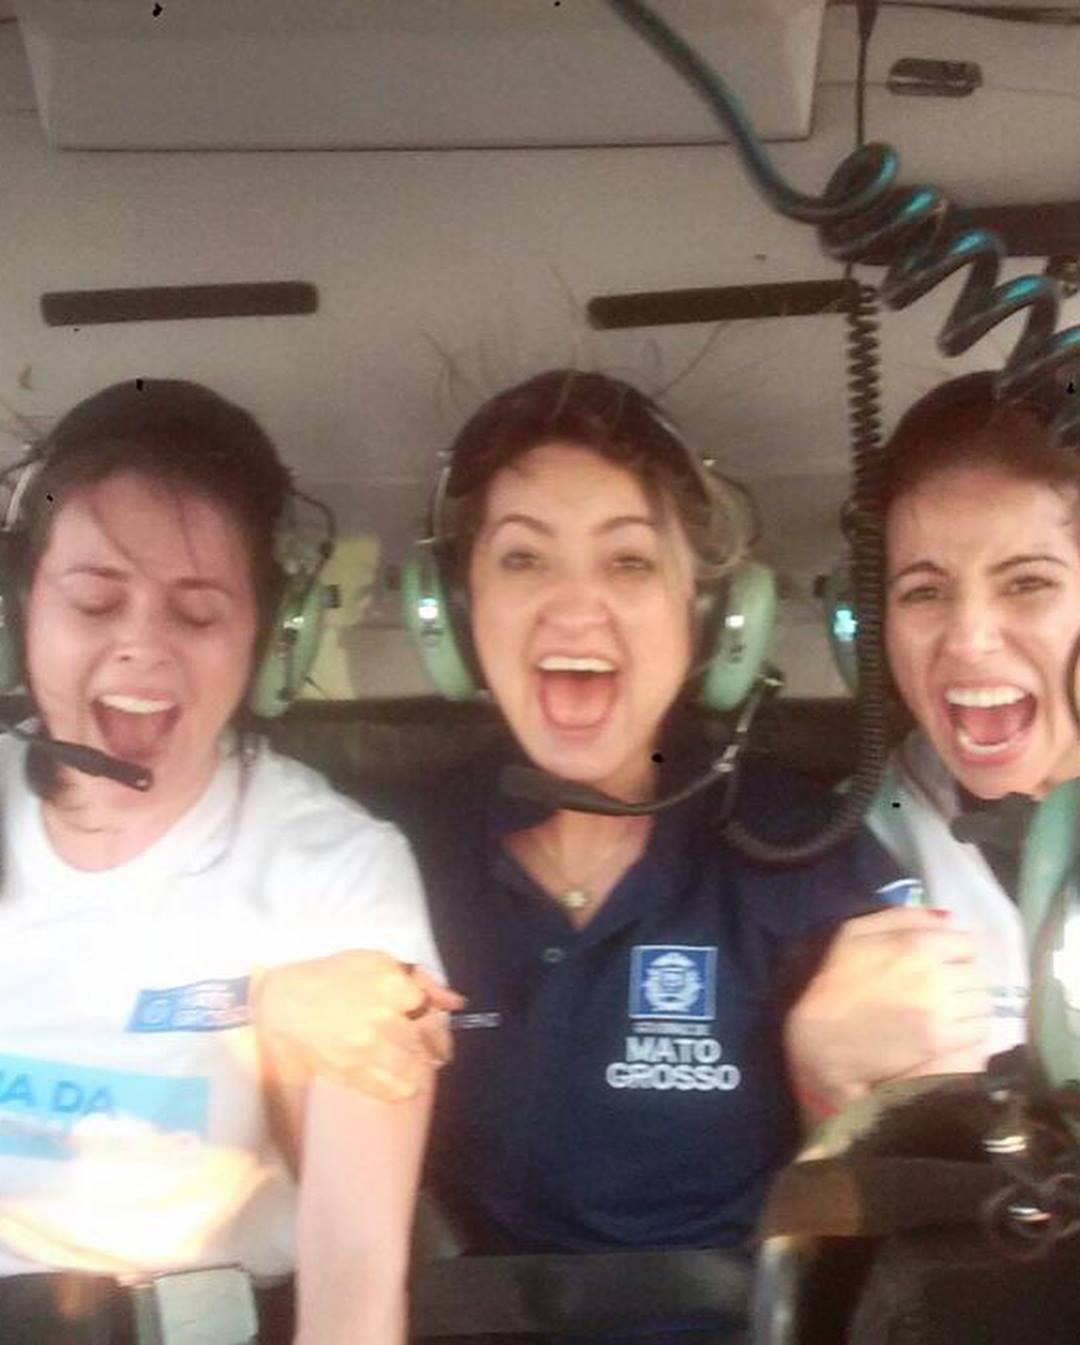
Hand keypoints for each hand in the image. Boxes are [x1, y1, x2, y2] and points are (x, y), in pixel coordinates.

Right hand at [253, 951, 464, 1101]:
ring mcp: (364, 1046)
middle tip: (431, 1054)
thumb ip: (421, 980)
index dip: (441, 1031)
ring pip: (412, 1070)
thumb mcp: (377, 962)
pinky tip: (396, 1081)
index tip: (439, 1038)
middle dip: (433, 1051)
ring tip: (411, 1066)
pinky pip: (390, 1090)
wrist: (284, 1000)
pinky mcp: (349, 1070)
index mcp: (390, 983)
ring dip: (417, 1070)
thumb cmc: (333, 975)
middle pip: (424, 1043)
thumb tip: (455, 1002)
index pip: (432, 1015)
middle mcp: (381, 1015)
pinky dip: (401, 1089)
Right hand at [785, 908, 992, 1118]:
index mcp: (917, 945)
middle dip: (964, 978)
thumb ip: (903, 917)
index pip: (967, 944)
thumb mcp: (855, 932)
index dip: (956, 951)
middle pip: (977, 974)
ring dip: (970, 1004)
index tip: (943, 961)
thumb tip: (948, 919)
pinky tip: (950, 1028)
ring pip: (982, 1003)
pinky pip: (977, 1031)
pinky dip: (970, 1027)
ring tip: (949, 1009)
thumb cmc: (832, 980)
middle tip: (945, 987)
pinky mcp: (941, 1042)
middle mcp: (936, 975)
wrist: (821, 1037)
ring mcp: (941, 1011)